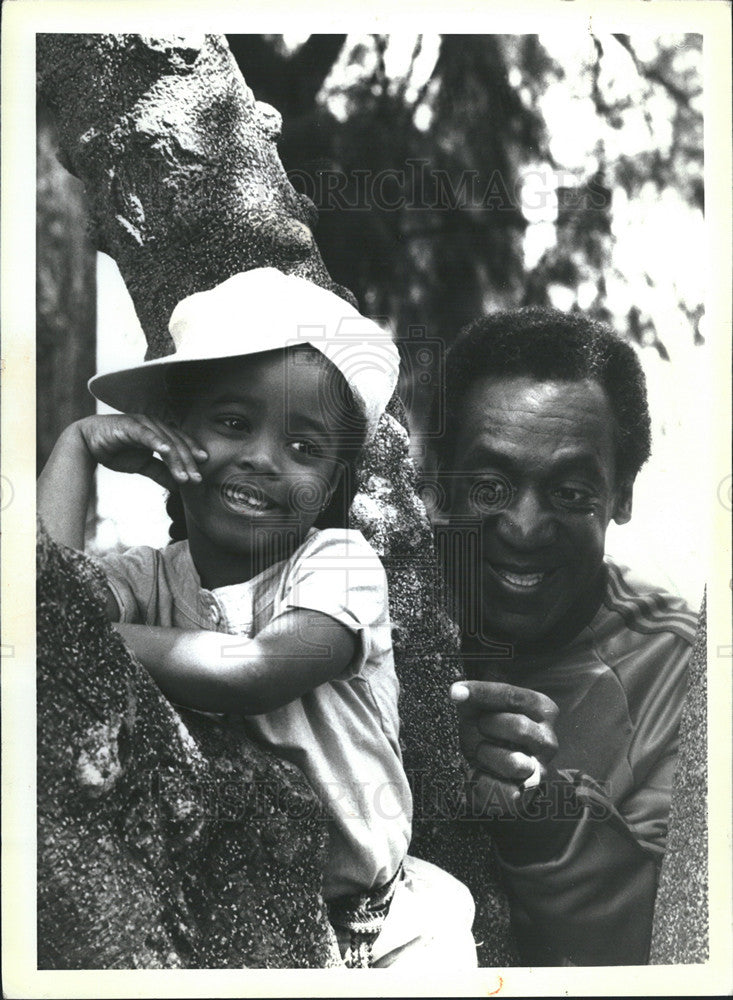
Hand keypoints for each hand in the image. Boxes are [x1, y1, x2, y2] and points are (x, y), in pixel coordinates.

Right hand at [74, 414, 207, 491]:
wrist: (87, 443)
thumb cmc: (116, 451)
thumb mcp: (142, 465)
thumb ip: (160, 473)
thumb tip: (178, 486)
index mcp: (160, 433)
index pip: (181, 445)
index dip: (192, 458)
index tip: (202, 474)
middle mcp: (155, 426)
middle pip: (177, 445)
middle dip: (188, 463)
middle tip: (197, 480)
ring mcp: (143, 424)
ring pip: (165, 442)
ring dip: (176, 459)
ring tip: (184, 477)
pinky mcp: (130, 425)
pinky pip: (146, 434)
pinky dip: (157, 442)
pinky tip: (166, 452)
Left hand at [450, 679, 558, 817]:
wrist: (490, 763)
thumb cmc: (488, 727)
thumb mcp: (480, 706)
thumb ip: (474, 697)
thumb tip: (457, 692)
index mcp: (542, 708)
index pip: (512, 696)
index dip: (482, 693)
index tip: (456, 692)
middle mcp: (548, 739)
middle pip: (518, 727)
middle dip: (489, 726)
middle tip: (480, 728)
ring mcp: (541, 768)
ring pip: (514, 763)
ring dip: (487, 755)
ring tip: (481, 751)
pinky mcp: (528, 794)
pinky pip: (508, 793)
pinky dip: (486, 784)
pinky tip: (478, 774)